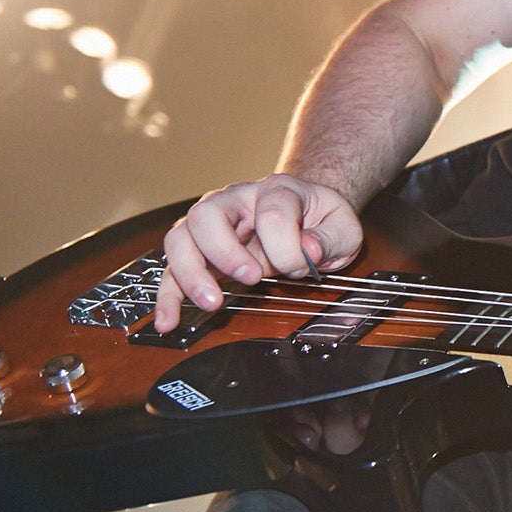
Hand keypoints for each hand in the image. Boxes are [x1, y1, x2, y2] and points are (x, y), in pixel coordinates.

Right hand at [153, 174, 362, 331]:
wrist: (307, 213)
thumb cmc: (320, 219)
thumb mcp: (343, 226)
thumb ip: (330, 238)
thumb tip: (308, 251)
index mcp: (276, 190)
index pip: (272, 212)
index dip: (287, 246)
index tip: (301, 266)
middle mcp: (235, 200)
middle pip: (208, 214)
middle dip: (225, 251)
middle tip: (252, 278)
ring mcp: (212, 224)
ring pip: (181, 238)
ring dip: (191, 273)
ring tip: (212, 302)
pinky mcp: (200, 251)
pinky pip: (172, 270)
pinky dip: (168, 297)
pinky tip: (168, 321)